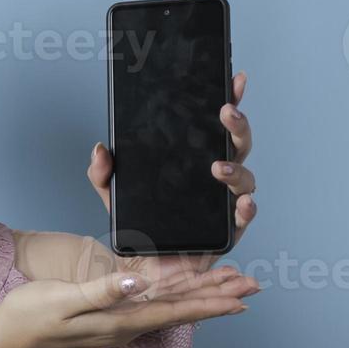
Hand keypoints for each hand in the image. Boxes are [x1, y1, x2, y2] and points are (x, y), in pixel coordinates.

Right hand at [0, 261, 256, 347]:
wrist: (7, 340)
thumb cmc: (30, 317)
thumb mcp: (63, 301)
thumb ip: (101, 291)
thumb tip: (136, 283)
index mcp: (121, 321)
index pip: (176, 311)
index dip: (210, 303)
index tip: (242, 298)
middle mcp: (127, 324)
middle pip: (182, 309)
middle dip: (218, 296)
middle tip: (254, 286)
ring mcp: (119, 321)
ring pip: (171, 306)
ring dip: (202, 294)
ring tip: (232, 284)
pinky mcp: (109, 314)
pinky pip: (153, 303)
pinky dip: (177, 293)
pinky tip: (187, 288)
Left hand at [86, 69, 259, 286]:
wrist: (140, 269)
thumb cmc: (137, 227)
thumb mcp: (112, 195)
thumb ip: (102, 173)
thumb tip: (100, 148)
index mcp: (196, 161)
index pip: (216, 126)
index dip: (229, 100)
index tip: (234, 78)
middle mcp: (217, 179)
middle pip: (239, 145)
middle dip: (237, 126)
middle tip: (226, 112)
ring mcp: (225, 205)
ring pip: (246, 180)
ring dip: (237, 170)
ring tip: (218, 167)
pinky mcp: (227, 233)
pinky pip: (244, 220)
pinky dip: (248, 210)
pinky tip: (243, 203)